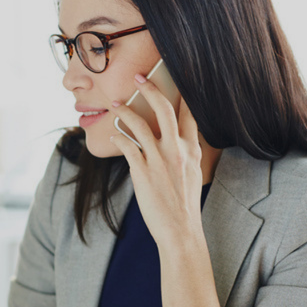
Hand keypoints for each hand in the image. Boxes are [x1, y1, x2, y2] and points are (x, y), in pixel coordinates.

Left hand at [108, 75, 204, 246]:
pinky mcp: (142, 171)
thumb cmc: (185, 205)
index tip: (175, 76)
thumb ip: (187, 153)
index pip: (189, 112)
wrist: (181, 231)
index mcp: (192, 149)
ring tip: (115, 103)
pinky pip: (126, 145)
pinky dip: (118, 136)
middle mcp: (177, 150)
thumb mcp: (193, 174)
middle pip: (164, 108)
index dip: (182, 91)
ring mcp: (159, 160)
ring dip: (125, 110)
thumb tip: (181, 141)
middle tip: (138, 77)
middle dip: (150, 88)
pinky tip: (113, 134)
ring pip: (140, 124)